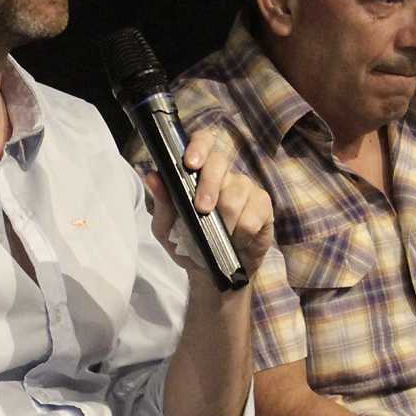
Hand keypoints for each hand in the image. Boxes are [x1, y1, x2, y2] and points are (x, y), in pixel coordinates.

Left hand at [146, 128, 273, 273]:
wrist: (212, 273)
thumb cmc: (188, 244)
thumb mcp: (166, 229)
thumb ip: (162, 204)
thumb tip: (152, 176)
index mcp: (198, 172)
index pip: (203, 141)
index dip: (199, 146)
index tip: (191, 163)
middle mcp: (223, 174)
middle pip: (220, 163)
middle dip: (209, 186)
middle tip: (202, 210)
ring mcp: (245, 187)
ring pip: (236, 194)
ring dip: (225, 221)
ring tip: (220, 237)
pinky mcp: (263, 205)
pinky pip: (253, 215)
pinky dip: (241, 233)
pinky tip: (237, 241)